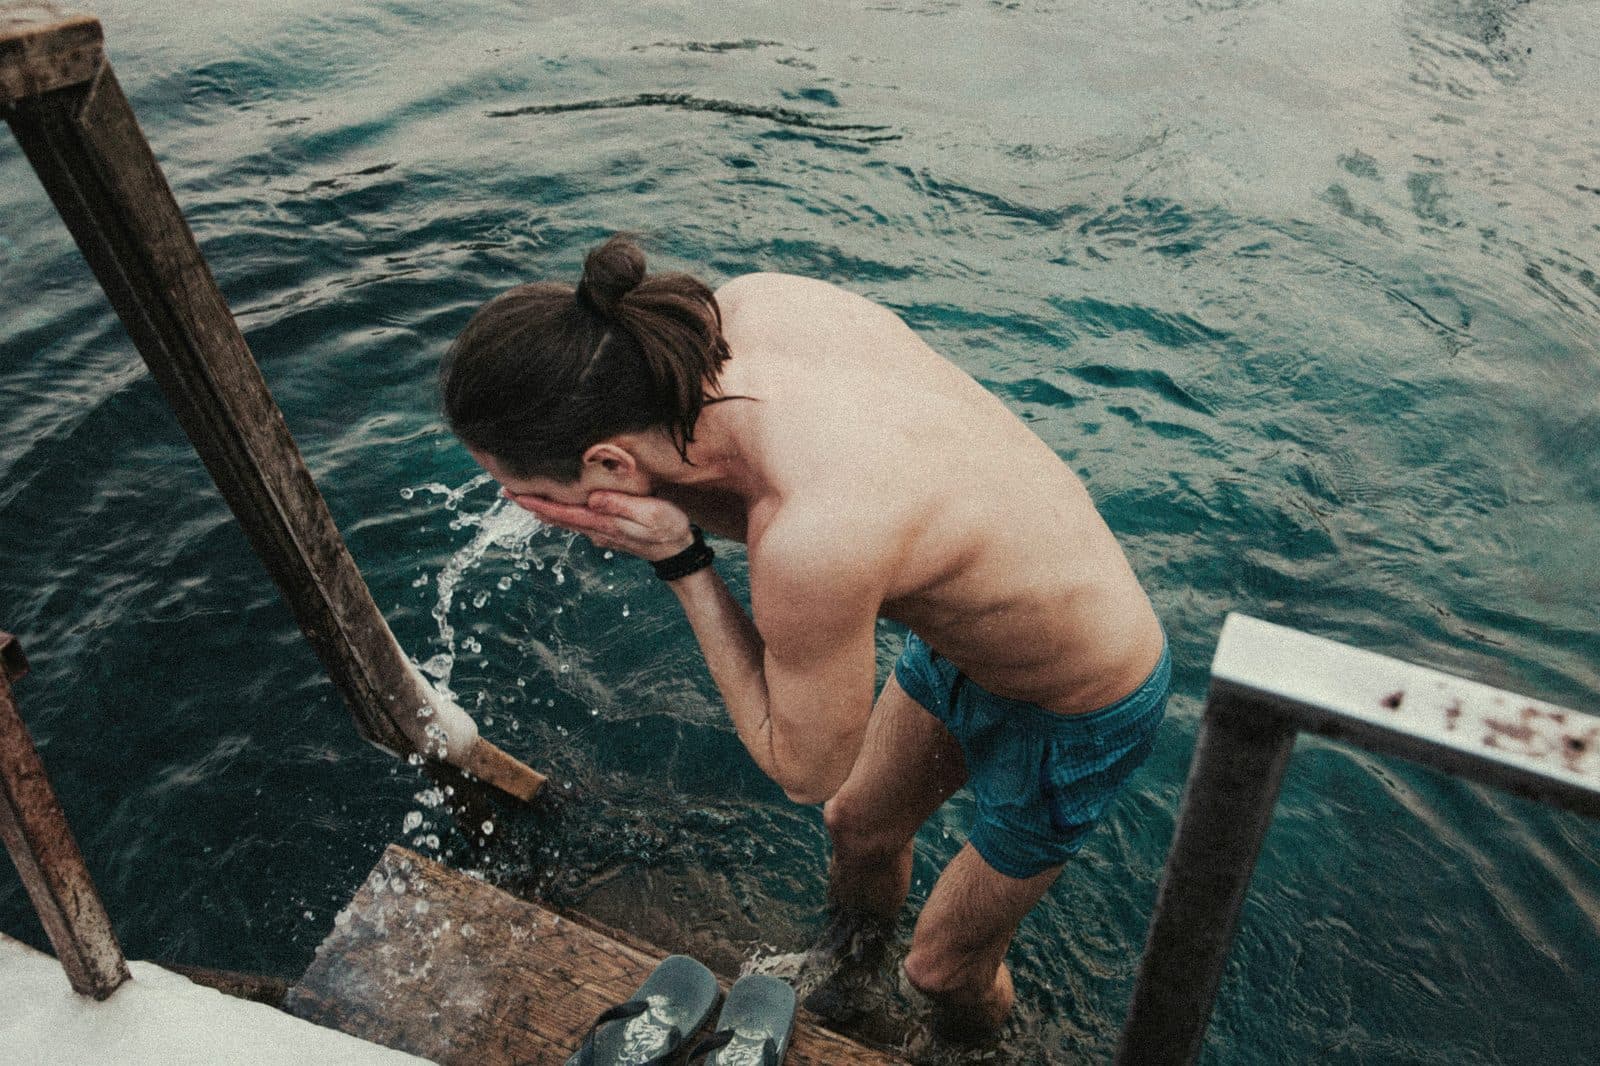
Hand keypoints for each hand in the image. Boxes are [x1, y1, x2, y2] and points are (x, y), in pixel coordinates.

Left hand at [509, 490, 694, 562]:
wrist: (679, 553)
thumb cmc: (669, 529)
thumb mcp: (651, 515)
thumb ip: (621, 506)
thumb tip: (592, 499)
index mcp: (602, 524)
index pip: (561, 513)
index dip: (536, 503)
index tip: (514, 494)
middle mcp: (595, 529)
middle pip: (556, 517)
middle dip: (531, 505)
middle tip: (506, 491)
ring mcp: (600, 532)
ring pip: (564, 519)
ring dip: (542, 509)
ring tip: (523, 496)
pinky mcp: (606, 530)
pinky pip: (576, 520)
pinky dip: (559, 512)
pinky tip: (554, 506)